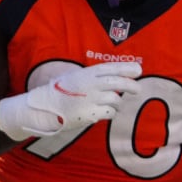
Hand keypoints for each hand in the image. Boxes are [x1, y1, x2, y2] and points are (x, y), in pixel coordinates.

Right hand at [0, 61, 141, 139]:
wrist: (42, 109)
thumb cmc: (58, 93)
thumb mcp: (73, 78)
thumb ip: (91, 77)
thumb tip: (114, 76)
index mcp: (87, 74)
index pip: (112, 68)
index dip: (128, 68)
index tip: (139, 71)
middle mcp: (91, 85)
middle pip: (119, 83)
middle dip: (131, 86)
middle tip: (137, 89)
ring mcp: (91, 100)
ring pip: (116, 100)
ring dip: (117, 103)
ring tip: (114, 105)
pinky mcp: (90, 114)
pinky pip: (108, 112)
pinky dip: (110, 113)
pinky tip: (107, 113)